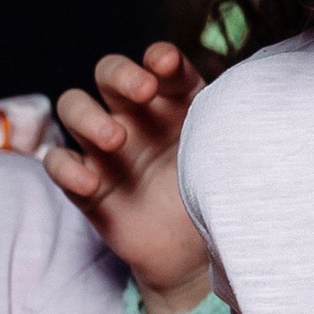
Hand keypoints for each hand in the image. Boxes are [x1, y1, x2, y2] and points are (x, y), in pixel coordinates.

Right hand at [45, 42, 211, 312]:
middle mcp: (136, 116)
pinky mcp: (87, 184)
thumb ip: (232, 129)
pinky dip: (67, 168)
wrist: (198, 254)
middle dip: (122, 74)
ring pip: (75, 107)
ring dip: (90, 116)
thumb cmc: (215, 195)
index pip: (160, 65)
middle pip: (109, 73)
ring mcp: (106, 148)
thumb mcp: (229, 157)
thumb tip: (255, 101)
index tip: (168, 65)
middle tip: (143, 91)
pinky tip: (90, 181)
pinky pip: (59, 164)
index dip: (160, 59)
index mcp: (174, 102)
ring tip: (115, 139)